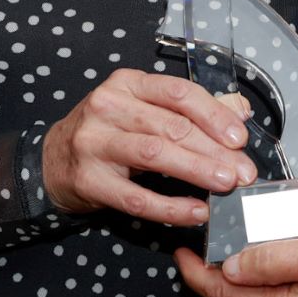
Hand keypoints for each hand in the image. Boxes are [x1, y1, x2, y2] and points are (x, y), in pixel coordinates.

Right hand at [42, 68, 256, 225]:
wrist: (53, 161)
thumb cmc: (109, 132)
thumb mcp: (145, 110)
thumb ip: (192, 110)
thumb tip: (239, 111)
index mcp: (128, 84)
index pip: (179, 93)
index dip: (214, 115)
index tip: (240, 138)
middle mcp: (108, 107)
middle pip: (172, 126)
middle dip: (214, 150)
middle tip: (244, 171)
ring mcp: (94, 142)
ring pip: (155, 155)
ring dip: (197, 171)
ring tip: (226, 185)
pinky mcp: (88, 180)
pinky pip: (137, 197)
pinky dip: (170, 207)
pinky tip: (195, 212)